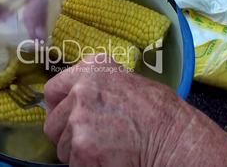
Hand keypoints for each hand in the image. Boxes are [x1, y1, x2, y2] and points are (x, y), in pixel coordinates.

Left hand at [44, 54, 226, 166]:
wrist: (174, 136)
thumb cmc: (157, 110)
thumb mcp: (124, 80)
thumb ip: (95, 85)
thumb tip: (73, 97)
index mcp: (90, 70)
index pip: (52, 90)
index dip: (57, 107)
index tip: (64, 115)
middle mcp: (80, 90)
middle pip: (53, 122)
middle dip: (67, 134)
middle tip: (90, 138)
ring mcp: (79, 119)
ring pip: (62, 147)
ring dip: (78, 152)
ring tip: (106, 148)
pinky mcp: (83, 148)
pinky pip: (73, 164)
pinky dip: (87, 165)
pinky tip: (108, 159)